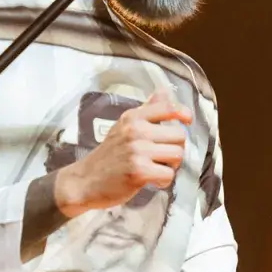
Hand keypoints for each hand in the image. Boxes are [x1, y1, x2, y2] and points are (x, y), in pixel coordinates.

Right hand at [53, 91, 191, 217]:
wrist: (84, 181)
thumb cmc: (108, 155)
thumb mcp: (124, 126)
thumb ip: (147, 110)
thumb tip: (164, 91)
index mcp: (133, 117)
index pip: (167, 107)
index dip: (183, 113)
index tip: (187, 120)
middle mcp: (136, 131)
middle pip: (179, 136)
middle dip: (175, 149)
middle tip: (162, 158)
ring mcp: (138, 151)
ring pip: (177, 155)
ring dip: (171, 166)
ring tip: (156, 168)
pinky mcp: (139, 171)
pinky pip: (168, 174)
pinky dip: (163, 181)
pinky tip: (152, 181)